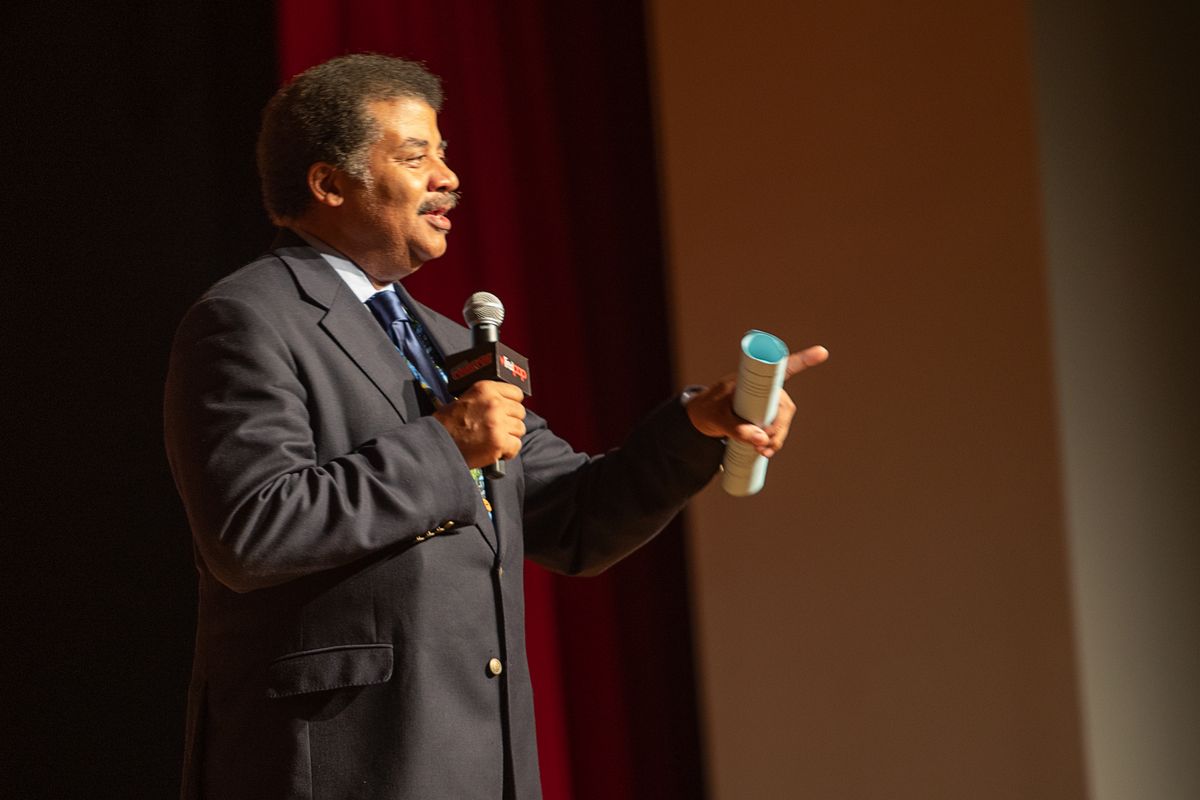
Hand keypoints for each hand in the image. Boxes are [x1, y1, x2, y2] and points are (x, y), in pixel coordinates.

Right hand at [433, 381, 526, 468]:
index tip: (507, 411)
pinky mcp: (499, 442)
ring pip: (520, 429)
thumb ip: (487, 398)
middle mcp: (494, 403)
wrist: (436, 443)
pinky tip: (496, 451)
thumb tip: (506, 403)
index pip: (516, 393)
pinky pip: (516, 446)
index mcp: (485, 389)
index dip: (512, 404)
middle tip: (498, 429)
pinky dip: (508, 451)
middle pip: (520, 412)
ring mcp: (497, 423)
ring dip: (510, 436)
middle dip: (511, 422)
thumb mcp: (465, 398)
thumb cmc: (447, 424)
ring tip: (495, 440)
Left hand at [686, 345, 828, 457]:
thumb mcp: (718, 419)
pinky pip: (776, 429)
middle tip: (762, 444)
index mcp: (755, 377)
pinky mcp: (764, 417)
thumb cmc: (708, 409)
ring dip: (776, 438)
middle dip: (779, 427)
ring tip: (761, 451)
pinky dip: (773, 441)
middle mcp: (765, 388)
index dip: (804, 360)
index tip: (822, 352)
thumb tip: (762, 440)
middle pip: (784, 407)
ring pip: (782, 421)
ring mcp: (766, 403)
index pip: (783, 367)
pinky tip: (766, 452)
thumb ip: (737, 429)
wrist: (699, 418)